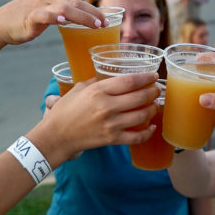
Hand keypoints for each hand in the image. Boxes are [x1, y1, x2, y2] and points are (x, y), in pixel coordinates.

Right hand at [0, 0, 105, 45]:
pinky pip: (45, 15)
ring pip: (66, 7)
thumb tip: (82, 15)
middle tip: (105, 23)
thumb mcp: (46, 5)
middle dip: (93, 11)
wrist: (0, 24)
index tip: (88, 1)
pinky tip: (63, 22)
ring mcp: (39, 5)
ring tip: (95, 26)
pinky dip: (55, 18)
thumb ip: (63, 6)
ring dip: (83, 17)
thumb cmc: (27, 15)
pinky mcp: (31, 18)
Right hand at [32, 73, 159, 159]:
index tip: (153, 75)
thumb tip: (114, 76)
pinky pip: (136, 137)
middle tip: (157, 89)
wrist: (57, 136)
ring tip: (155, 104)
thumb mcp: (79, 89)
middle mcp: (107, 107)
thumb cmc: (66, 110)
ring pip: (142, 115)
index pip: (129, 81)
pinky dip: (148, 132)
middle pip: (140, 97)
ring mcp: (111, 124)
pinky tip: (152, 127)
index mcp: (98, 91)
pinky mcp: (112, 139)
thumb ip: (98, 82)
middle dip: (153, 92)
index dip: (145, 77)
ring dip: (152, 109)